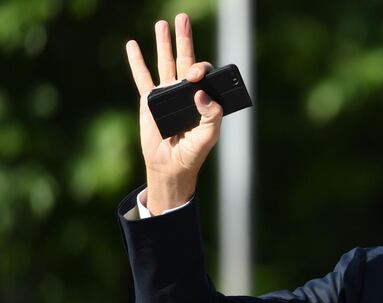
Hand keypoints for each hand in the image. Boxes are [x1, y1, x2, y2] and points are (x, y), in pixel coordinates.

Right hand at [125, 13, 222, 214]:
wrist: (171, 166)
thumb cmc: (193, 153)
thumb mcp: (208, 136)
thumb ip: (211, 115)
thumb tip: (201, 94)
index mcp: (203, 98)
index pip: (203, 75)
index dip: (200, 68)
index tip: (195, 75)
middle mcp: (186, 92)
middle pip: (185, 60)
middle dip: (184, 39)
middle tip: (183, 18)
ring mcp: (167, 94)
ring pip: (165, 63)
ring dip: (163, 43)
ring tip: (163, 23)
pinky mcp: (149, 100)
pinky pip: (142, 77)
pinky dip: (136, 60)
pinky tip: (133, 45)